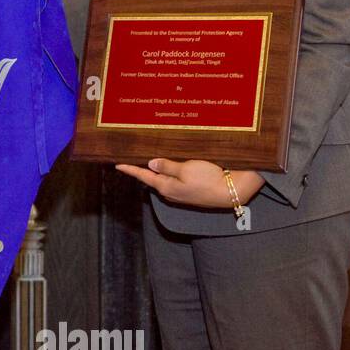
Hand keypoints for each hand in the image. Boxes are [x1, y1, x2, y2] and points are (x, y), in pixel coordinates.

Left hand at [115, 159, 264, 210]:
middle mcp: (170, 191)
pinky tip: (171, 164)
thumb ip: (167, 166)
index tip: (118, 164)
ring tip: (150, 156)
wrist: (231, 192)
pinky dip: (170, 171)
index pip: (143, 176)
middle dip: (143, 167)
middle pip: (152, 177)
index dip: (130, 169)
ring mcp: (180, 193)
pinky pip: (175, 180)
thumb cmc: (208, 179)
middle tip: (134, 156)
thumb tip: (151, 163)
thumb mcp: (186, 169)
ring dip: (158, 168)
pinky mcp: (190, 191)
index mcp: (165, 186)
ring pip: (163, 178)